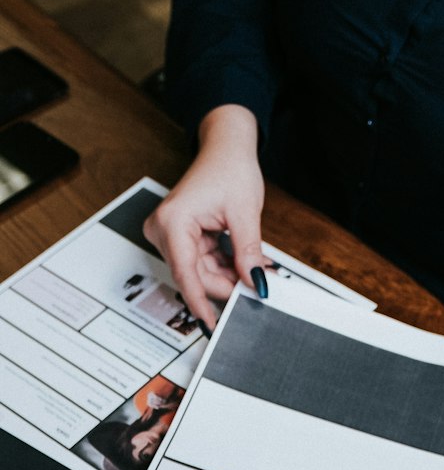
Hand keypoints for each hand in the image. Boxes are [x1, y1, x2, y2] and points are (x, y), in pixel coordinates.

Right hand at [143, 105, 267, 329]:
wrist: (226, 145)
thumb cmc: (230, 167)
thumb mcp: (245, 212)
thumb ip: (248, 251)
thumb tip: (255, 282)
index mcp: (172, 221)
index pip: (186, 273)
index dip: (202, 301)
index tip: (213, 324)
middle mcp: (163, 228)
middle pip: (193, 274)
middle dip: (224, 283)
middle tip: (253, 291)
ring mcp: (169, 232)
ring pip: (198, 269)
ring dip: (225, 274)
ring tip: (253, 274)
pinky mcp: (179, 233)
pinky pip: (200, 259)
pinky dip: (221, 263)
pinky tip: (241, 264)